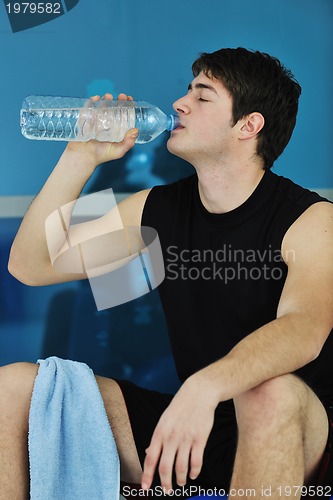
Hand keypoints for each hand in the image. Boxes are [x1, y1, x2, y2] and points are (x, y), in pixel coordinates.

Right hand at [66, 93, 137, 166]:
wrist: (83, 157)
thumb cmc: (101, 155)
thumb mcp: (118, 151)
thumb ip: (127, 143)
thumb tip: (135, 130)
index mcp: (116, 128)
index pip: (123, 114)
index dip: (127, 106)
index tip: (130, 100)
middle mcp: (106, 122)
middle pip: (114, 107)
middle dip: (118, 100)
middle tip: (122, 96)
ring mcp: (95, 119)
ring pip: (102, 105)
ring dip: (106, 98)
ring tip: (109, 96)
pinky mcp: (85, 118)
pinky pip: (88, 107)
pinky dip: (92, 101)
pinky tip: (96, 98)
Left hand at [141, 374, 218, 491]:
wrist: (198, 393)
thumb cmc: (180, 406)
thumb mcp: (164, 420)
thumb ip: (157, 438)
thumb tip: (147, 452)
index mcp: (160, 432)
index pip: (150, 458)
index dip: (146, 475)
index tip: (145, 488)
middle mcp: (171, 437)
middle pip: (165, 467)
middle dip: (165, 484)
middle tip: (167, 491)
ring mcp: (186, 438)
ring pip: (181, 468)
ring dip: (181, 479)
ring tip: (181, 483)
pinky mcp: (200, 439)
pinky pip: (196, 462)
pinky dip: (194, 472)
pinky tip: (193, 474)